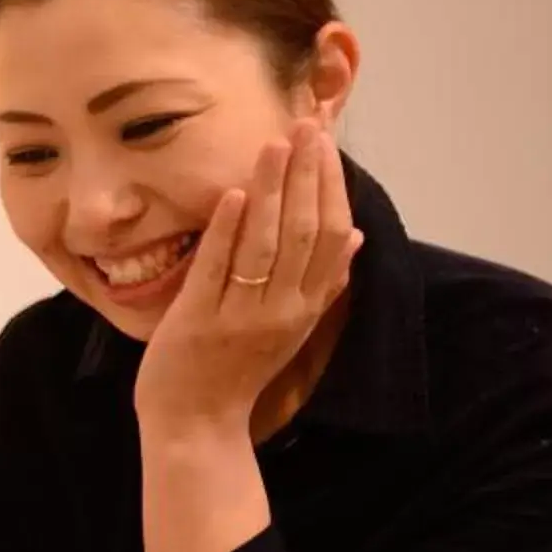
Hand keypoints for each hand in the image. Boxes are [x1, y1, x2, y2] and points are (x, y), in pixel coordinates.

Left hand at [133, 122, 359, 438]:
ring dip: (271, 190)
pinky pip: (218, 270)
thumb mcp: (292, 326)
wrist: (196, 426)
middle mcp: (282, 310)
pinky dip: (227, 230)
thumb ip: (323, 281)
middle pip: (304, 231)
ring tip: (274, 145)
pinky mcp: (199, 322)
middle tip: (306, 125)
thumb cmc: (239, 370)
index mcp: (306, 307)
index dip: (331, 184)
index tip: (325, 142)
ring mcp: (241, 316)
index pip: (330, 235)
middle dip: (307, 174)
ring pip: (265, 244)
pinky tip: (232, 194)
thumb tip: (355, 234)